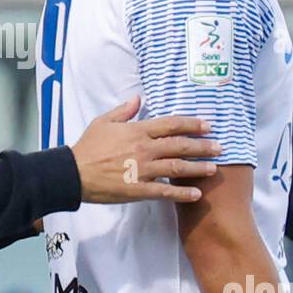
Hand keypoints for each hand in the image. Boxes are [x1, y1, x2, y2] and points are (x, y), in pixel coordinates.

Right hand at [70, 95, 219, 203]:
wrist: (72, 173)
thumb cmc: (87, 147)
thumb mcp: (103, 122)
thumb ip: (123, 110)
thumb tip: (138, 98)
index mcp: (137, 131)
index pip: (171, 125)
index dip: (191, 124)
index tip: (208, 125)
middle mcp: (144, 149)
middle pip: (180, 146)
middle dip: (202, 146)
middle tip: (220, 147)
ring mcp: (142, 170)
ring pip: (177, 168)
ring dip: (198, 168)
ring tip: (213, 169)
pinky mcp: (138, 189)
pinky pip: (165, 192)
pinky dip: (182, 193)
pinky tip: (196, 194)